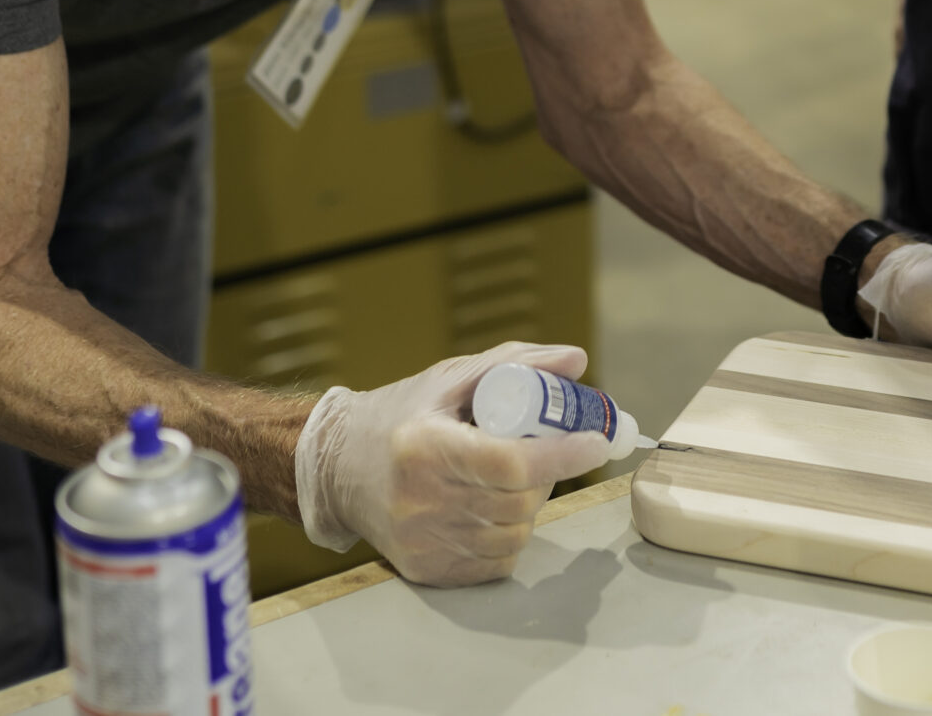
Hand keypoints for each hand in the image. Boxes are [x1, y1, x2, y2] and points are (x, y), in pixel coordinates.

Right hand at [294, 341, 609, 584]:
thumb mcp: (450, 379)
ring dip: (528, 506)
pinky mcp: (424, 570)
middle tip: (543, 453)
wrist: (335, 468)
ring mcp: (421, 541)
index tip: (595, 442)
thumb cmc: (400, 415)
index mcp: (424, 446)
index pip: (511, 463)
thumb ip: (515, 363)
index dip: (562, 455)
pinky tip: (490, 508)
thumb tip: (577, 361)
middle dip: (548, 475)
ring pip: (513, 534)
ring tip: (509, 478)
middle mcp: (419, 500)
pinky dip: (507, 534)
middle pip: (518, 501)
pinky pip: (495, 561)